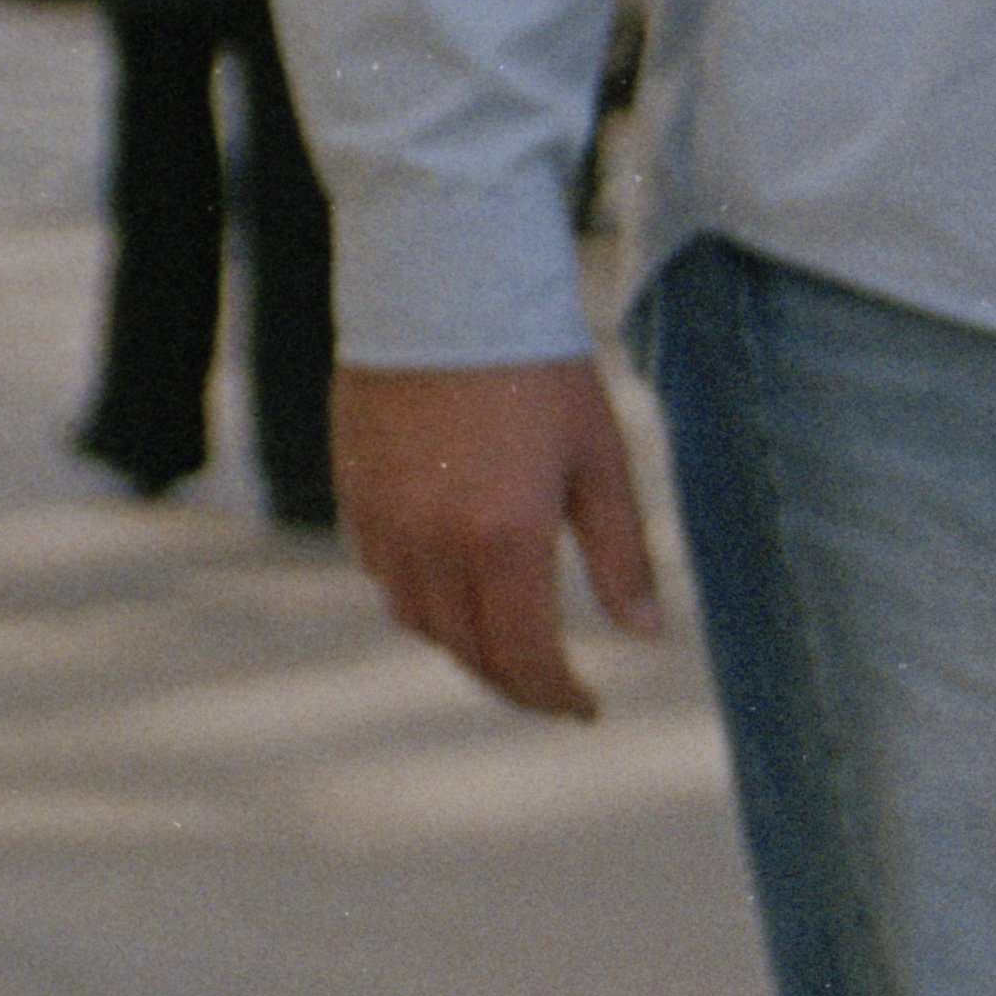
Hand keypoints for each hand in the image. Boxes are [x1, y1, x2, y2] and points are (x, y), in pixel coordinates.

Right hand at [339, 357, 663, 717]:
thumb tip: (643, 634)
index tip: (586, 707)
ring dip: (463, 645)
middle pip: (468, 652)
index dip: (557, 697)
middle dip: (515, 683)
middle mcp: (434, 543)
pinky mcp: (352, 491)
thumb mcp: (600, 461)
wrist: (445, 287)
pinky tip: (450, 582)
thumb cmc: (539, 370)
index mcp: (505, 539)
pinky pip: (381, 573)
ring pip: (417, 621)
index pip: (526, 659)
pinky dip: (418, 596)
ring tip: (502, 640)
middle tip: (551, 689)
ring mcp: (384, 520)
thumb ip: (621, 555)